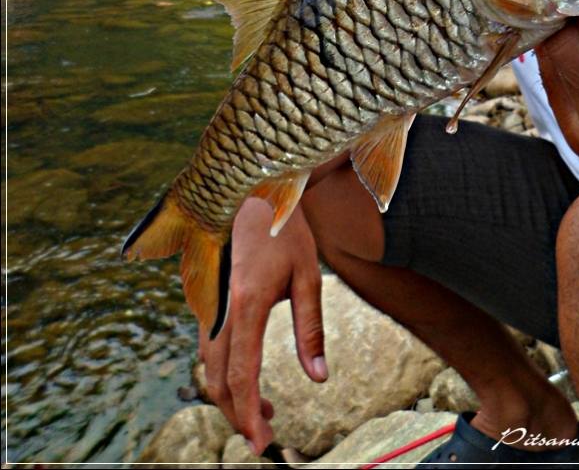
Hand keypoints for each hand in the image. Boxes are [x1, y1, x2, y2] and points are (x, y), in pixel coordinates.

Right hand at [198, 197, 326, 454]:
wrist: (253, 193)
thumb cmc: (286, 232)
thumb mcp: (308, 277)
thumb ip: (311, 329)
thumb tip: (318, 378)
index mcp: (246, 303)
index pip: (241, 374)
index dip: (249, 412)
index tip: (262, 440)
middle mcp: (218, 308)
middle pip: (217, 379)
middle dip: (238, 414)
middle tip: (265, 436)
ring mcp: (206, 304)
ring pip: (208, 366)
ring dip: (231, 395)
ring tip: (266, 410)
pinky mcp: (205, 300)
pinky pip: (208, 346)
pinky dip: (224, 371)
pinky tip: (249, 377)